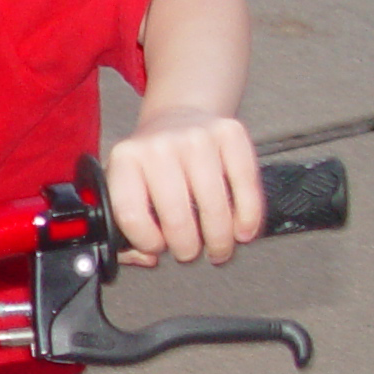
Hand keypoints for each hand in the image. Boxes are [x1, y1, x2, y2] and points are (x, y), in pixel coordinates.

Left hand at [104, 108, 262, 265]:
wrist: (178, 116)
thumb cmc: (153, 163)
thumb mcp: (126, 186)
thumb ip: (125, 230)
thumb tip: (147, 257)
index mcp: (126, 160)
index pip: (131, 214)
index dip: (147, 242)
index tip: (157, 248)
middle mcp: (159, 146)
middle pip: (177, 217)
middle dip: (187, 248)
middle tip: (190, 253)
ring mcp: (197, 137)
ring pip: (214, 207)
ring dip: (219, 240)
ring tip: (217, 248)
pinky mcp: (230, 134)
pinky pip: (245, 186)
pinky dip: (248, 217)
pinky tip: (242, 231)